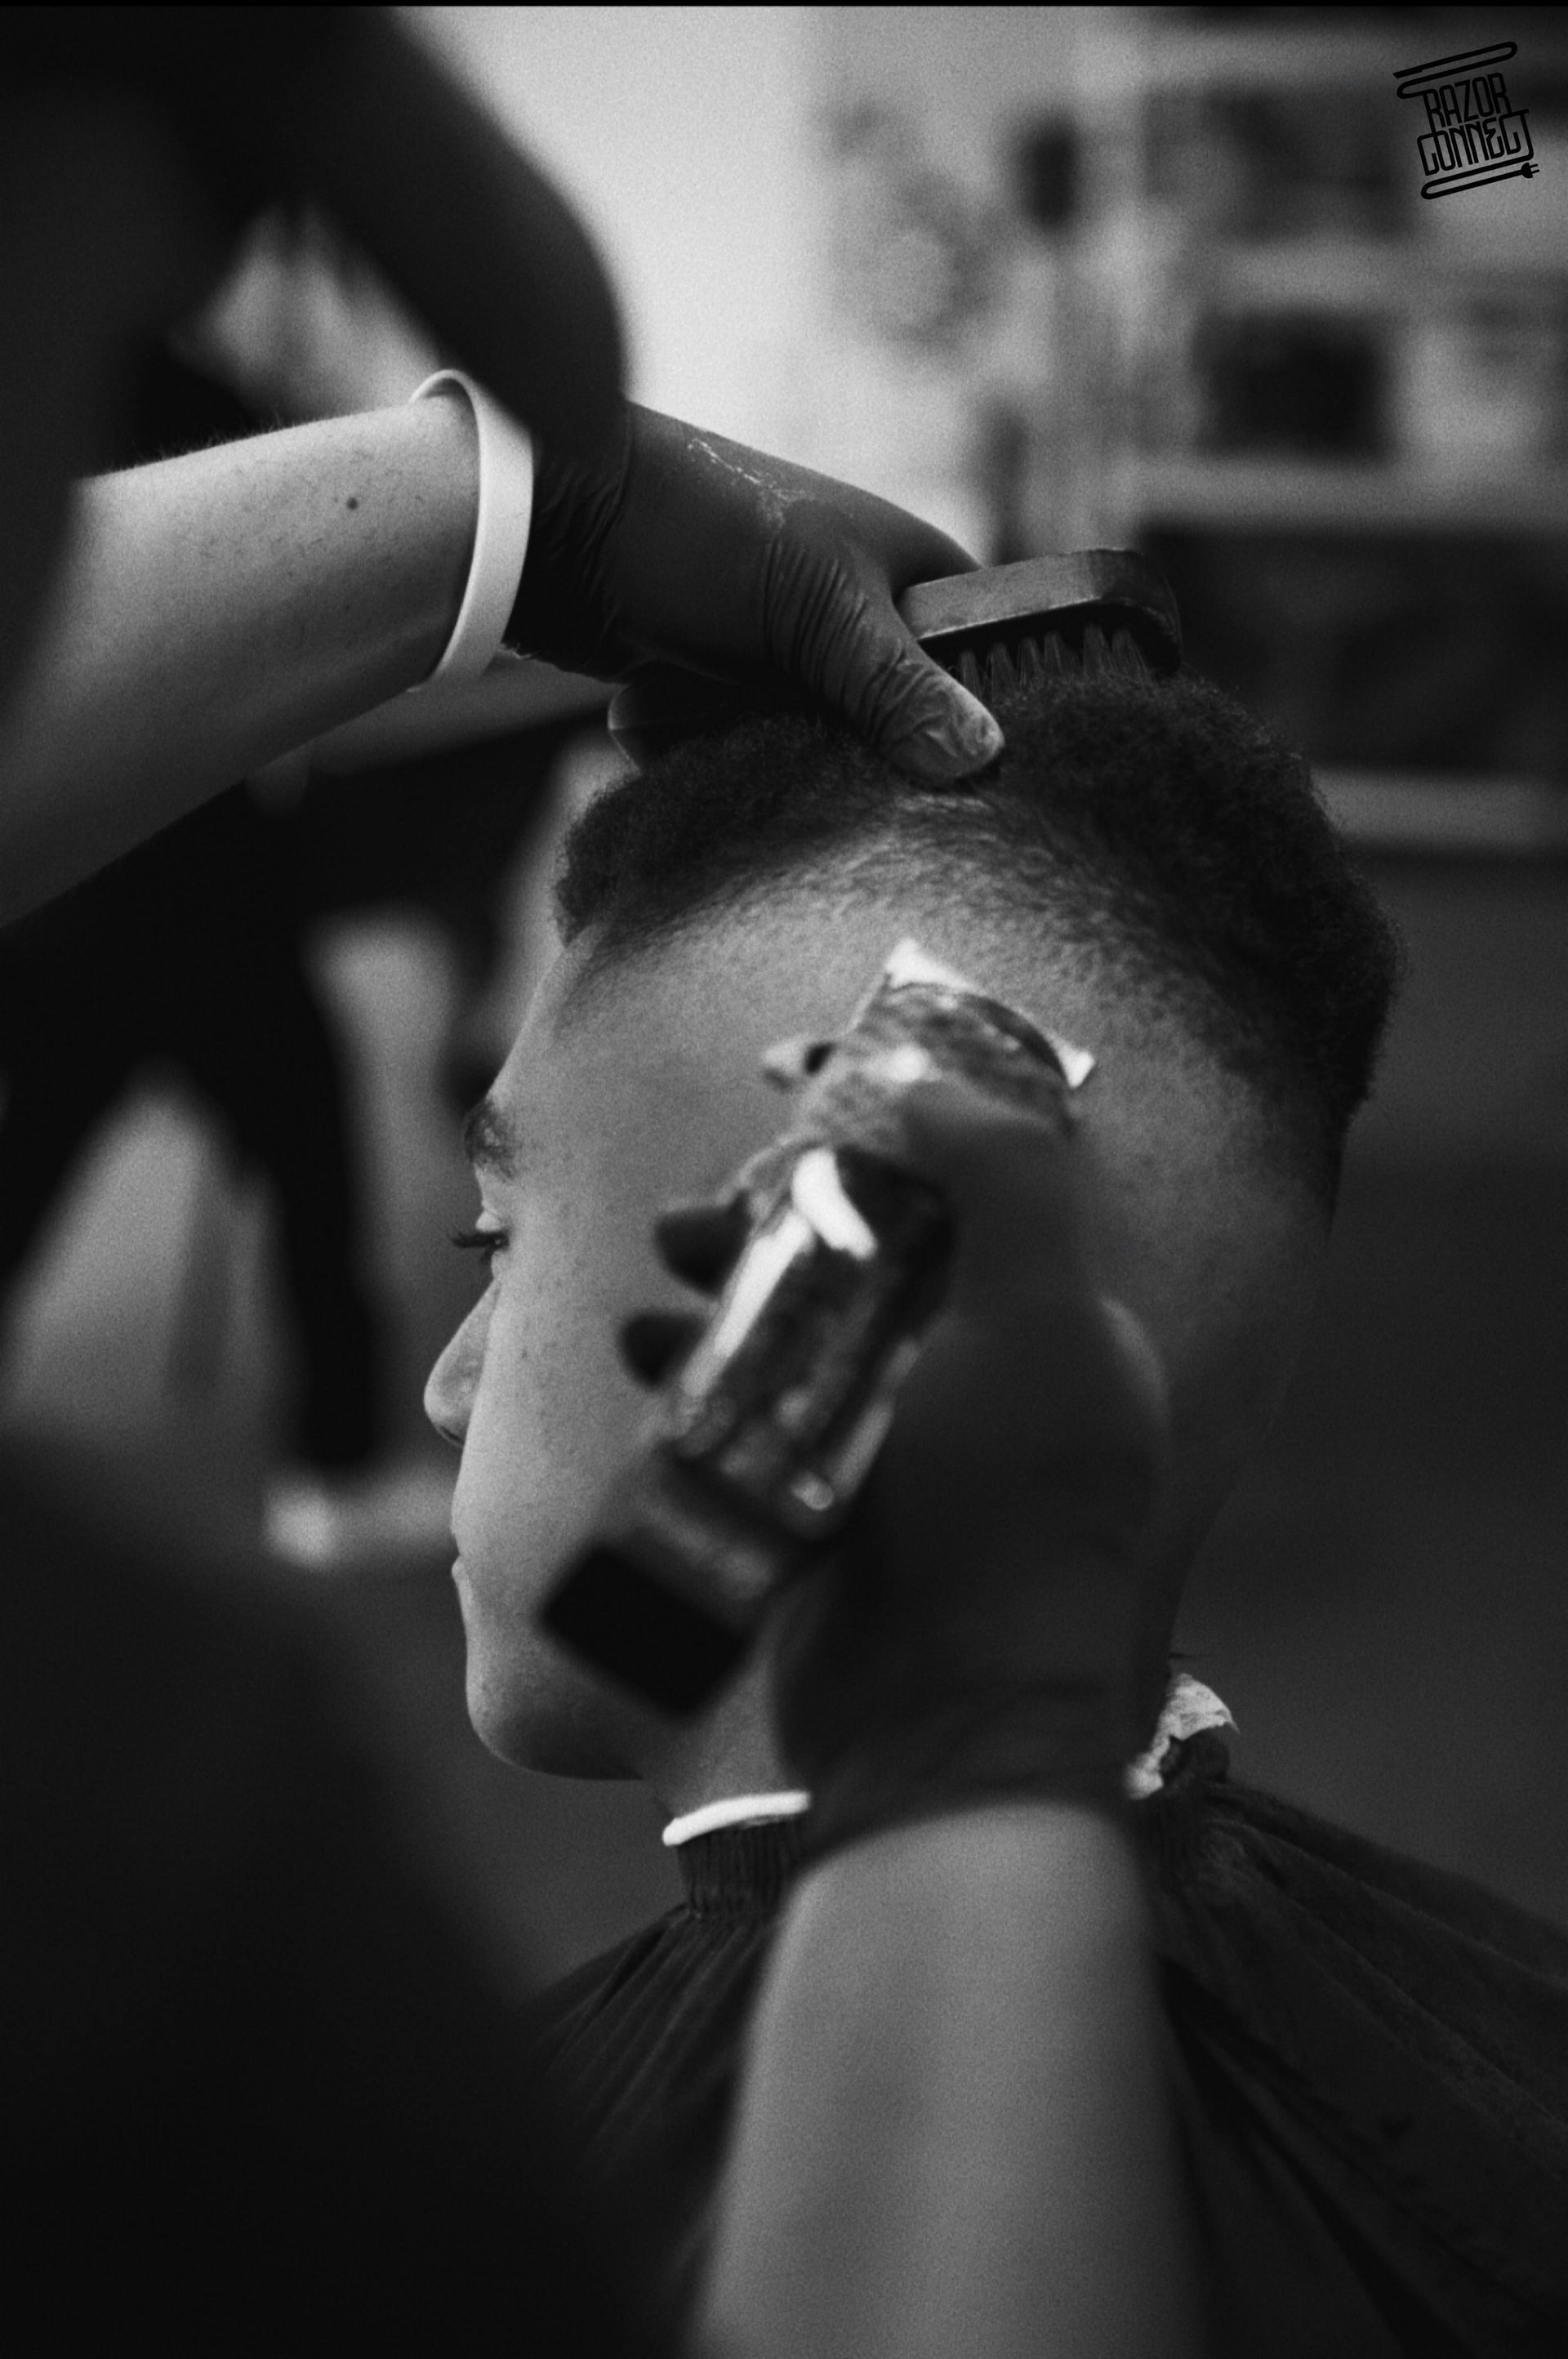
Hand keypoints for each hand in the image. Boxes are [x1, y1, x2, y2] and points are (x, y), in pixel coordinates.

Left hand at [507, 407, 1004, 782]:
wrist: (550, 520)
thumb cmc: (699, 529)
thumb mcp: (817, 608)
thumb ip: (896, 685)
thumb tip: (983, 758)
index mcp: (909, 573)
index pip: (985, 667)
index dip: (970, 727)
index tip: (947, 786)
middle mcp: (856, 617)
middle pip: (894, 734)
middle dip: (834, 752)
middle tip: (788, 747)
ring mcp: (787, 657)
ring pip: (809, 754)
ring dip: (746, 749)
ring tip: (690, 701)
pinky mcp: (722, 691)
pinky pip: (739, 753)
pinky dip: (695, 747)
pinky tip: (650, 709)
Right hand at [626, 1076, 1168, 1843]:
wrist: (942, 1718)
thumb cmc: (1006, 1512)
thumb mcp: (1043, 1321)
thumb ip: (1011, 1180)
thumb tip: (933, 1086)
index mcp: (1053, 1331)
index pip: (973, 1199)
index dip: (892, 1138)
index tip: (804, 1096)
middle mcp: (979, 1383)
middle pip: (868, 1257)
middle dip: (779, 1215)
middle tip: (701, 1209)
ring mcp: (894, 1452)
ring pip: (796, 1330)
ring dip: (722, 1283)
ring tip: (663, 1263)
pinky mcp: (817, 1511)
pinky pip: (747, 1413)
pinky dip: (694, 1371)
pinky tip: (647, 1350)